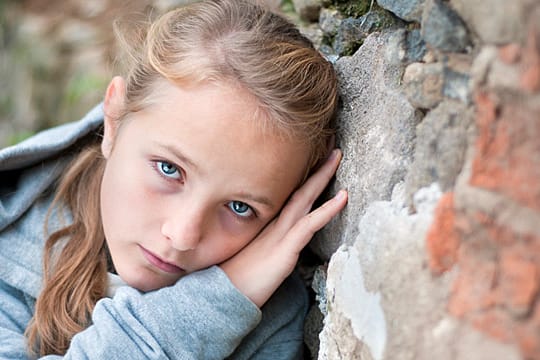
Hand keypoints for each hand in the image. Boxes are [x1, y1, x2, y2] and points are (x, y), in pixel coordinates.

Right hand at [220, 149, 347, 306]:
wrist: (220, 298)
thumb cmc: (234, 281)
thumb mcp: (251, 258)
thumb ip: (263, 246)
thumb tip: (274, 243)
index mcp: (266, 226)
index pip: (287, 195)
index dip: (302, 176)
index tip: (314, 158)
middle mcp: (273, 225)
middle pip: (298, 189)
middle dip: (314, 167)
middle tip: (329, 144)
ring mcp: (279, 235)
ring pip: (304, 199)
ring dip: (322, 177)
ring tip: (337, 155)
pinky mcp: (285, 250)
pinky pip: (310, 224)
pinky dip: (327, 209)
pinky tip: (343, 197)